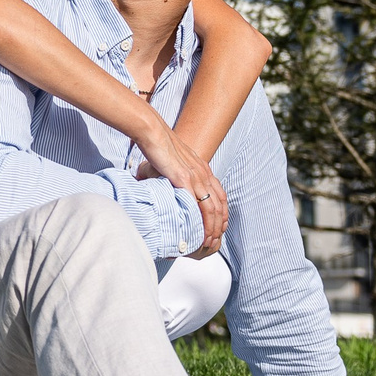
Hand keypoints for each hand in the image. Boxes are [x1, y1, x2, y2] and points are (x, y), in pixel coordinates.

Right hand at [131, 123, 226, 250]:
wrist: (153, 132)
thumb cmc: (158, 146)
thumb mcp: (173, 162)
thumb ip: (174, 175)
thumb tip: (164, 186)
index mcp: (203, 169)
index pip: (221, 196)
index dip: (222, 214)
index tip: (218, 228)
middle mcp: (204, 174)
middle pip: (220, 206)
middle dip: (219, 226)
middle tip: (213, 242)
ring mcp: (196, 177)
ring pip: (212, 209)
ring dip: (211, 228)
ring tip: (206, 243)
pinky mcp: (184, 180)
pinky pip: (197, 205)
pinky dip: (200, 221)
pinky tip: (196, 231)